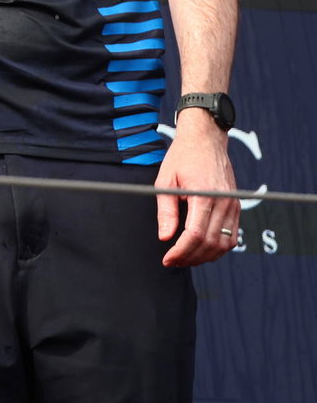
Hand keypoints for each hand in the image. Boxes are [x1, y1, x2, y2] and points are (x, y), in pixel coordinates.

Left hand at [155, 110, 238, 266]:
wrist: (206, 140)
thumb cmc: (183, 157)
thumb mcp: (165, 180)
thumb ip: (165, 210)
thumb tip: (165, 237)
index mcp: (204, 196)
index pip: (195, 235)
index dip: (181, 251)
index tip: (167, 259)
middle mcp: (223, 203)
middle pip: (210, 243)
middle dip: (190, 257)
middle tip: (173, 261)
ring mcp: (233, 206)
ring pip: (224, 244)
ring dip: (205, 256)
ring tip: (185, 258)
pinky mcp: (237, 207)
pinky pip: (232, 236)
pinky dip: (218, 248)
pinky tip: (201, 249)